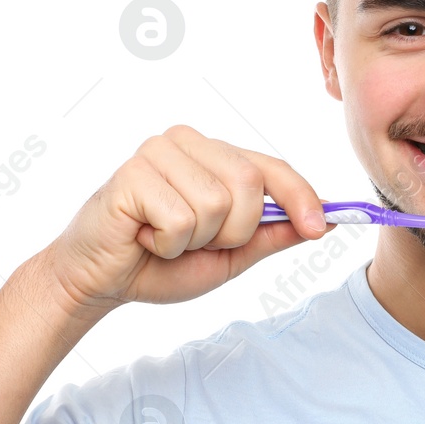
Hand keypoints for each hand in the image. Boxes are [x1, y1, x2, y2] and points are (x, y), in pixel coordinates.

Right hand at [46, 124, 334, 310]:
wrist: (100, 281)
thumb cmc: (161, 263)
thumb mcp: (229, 256)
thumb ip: (271, 236)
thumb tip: (324, 221)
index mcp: (213, 155)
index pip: (270, 166)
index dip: (300, 196)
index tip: (318, 228)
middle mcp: (188, 142)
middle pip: (249, 185)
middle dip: (233, 232)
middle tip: (196, 242)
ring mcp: (158, 152)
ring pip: (216, 204)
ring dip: (195, 241)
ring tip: (165, 239)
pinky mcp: (133, 173)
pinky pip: (180, 218)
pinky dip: (167, 244)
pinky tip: (145, 237)